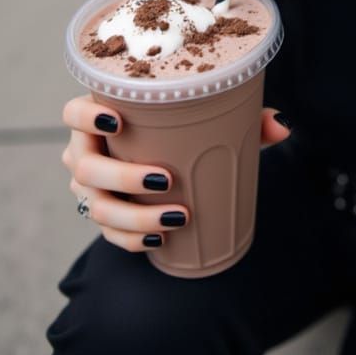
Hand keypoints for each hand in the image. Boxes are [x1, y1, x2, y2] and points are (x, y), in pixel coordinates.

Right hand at [60, 95, 291, 252]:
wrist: (172, 162)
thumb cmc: (184, 131)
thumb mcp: (210, 121)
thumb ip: (245, 118)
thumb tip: (283, 125)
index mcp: (101, 116)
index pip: (72, 112)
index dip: (86, 116)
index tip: (118, 121)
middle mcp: (86, 151)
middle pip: (86, 166)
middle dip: (123, 176)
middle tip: (165, 179)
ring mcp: (89, 188)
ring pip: (96, 206)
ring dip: (135, 216)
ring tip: (176, 217)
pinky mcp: (102, 217)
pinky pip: (108, 235)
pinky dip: (132, 240)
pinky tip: (158, 242)